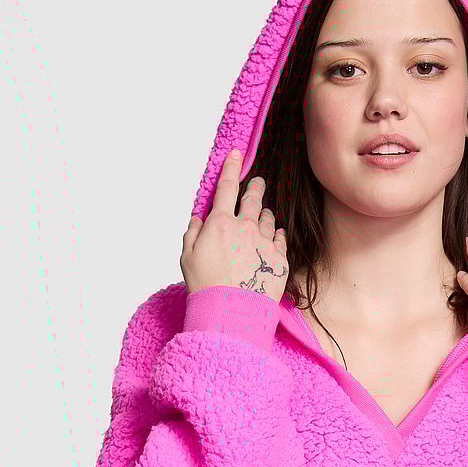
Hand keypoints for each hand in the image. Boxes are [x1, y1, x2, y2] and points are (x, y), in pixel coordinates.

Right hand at [180, 152, 288, 303]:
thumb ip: (193, 232)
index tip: (237, 154)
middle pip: (253, 199)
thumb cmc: (205, 286)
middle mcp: (245, 227)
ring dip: (264, 213)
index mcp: (220, 223)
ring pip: (268, 218)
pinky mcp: (280, 259)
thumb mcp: (187, 256)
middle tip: (258, 182)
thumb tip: (199, 218)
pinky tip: (275, 234)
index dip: (232, 167)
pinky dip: (277, 233)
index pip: (227, 187)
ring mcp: (264, 242)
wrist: (230, 312)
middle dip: (255, 187)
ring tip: (263, 215)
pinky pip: (280, 238)